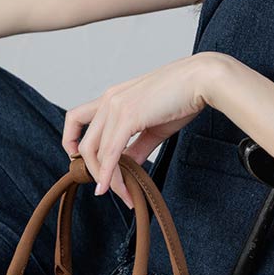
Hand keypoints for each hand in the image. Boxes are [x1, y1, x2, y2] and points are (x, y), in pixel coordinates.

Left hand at [62, 54, 216, 208]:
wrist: (201, 80)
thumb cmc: (182, 98)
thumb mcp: (153, 126)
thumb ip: (136, 147)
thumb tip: (126, 167)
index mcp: (111, 97)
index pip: (76, 120)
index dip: (72, 143)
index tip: (85, 163)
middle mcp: (108, 100)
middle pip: (83, 144)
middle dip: (93, 172)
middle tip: (107, 189)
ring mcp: (115, 107)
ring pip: (94, 152)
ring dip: (105, 178)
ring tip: (121, 194)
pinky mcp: (128, 116)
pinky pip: (110, 153)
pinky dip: (109, 174)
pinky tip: (113, 188)